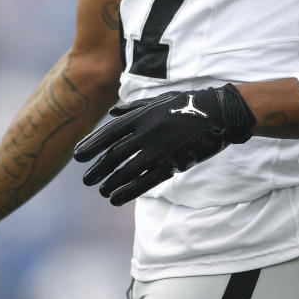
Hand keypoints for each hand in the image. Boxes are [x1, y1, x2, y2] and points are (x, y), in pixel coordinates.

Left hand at [72, 84, 255, 205]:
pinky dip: (129, 191)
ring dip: (111, 181)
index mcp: (143, 115)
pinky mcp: (174, 163)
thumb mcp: (159, 100)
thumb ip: (134, 107)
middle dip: (98, 168)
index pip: (110, 132)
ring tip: (99, 190)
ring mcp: (160, 149)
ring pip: (128, 169)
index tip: (78, 155)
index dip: (92, 144)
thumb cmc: (188, 104)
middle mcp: (148, 131)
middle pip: (115, 153)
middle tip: (85, 179)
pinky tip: (115, 199)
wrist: (220, 113)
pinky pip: (147, 180)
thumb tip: (112, 112)